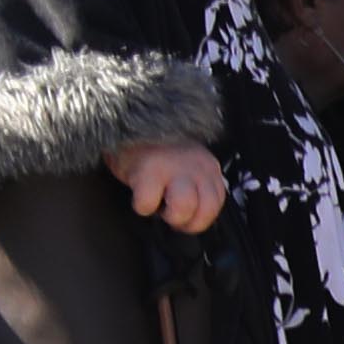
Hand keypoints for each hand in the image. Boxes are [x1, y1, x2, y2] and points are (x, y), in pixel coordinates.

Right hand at [108, 136, 228, 231]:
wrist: (127, 122)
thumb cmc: (156, 150)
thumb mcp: (188, 165)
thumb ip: (197, 185)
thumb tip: (194, 217)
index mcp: (208, 167)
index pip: (217, 204)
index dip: (200, 219)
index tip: (186, 219)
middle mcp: (196, 166)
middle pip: (206, 209)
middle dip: (187, 221)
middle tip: (170, 213)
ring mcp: (173, 167)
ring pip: (183, 208)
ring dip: (169, 215)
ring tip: (158, 204)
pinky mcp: (147, 170)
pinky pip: (148, 204)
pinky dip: (142, 206)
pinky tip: (139, 194)